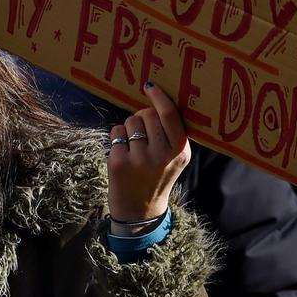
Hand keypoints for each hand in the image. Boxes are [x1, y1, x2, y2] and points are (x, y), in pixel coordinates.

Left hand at [107, 83, 190, 230]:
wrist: (140, 210)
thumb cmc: (157, 176)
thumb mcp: (175, 158)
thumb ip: (172, 133)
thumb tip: (158, 100)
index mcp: (180, 151)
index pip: (169, 115)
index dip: (158, 97)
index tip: (149, 86)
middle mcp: (162, 155)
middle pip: (147, 114)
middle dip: (142, 117)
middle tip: (142, 131)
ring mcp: (140, 159)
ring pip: (130, 122)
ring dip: (129, 128)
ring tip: (134, 146)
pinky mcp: (119, 162)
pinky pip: (116, 132)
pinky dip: (117, 137)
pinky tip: (122, 153)